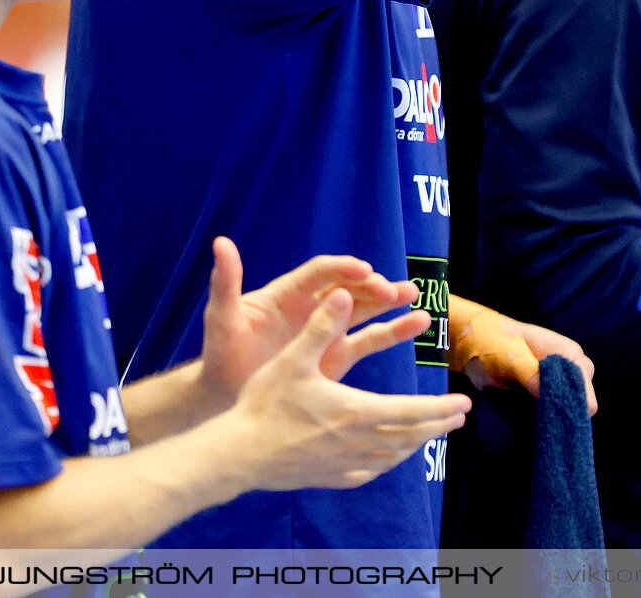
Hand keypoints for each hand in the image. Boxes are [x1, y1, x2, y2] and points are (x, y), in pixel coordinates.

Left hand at [199, 238, 424, 415]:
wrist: (227, 398)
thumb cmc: (222, 357)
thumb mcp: (222, 319)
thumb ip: (226, 282)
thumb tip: (221, 242)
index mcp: (287, 294)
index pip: (320, 273)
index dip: (342, 269)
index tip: (363, 270)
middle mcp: (311, 307)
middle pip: (348, 287)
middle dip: (371, 286)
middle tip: (392, 291)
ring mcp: (326, 330)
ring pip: (364, 308)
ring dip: (389, 300)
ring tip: (412, 295)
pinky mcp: (337, 355)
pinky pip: (370, 339)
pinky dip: (394, 330)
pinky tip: (418, 322)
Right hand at [219, 289, 470, 492]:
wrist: (238, 455)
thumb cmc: (264, 405)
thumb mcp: (293, 359)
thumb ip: (322, 326)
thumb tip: (344, 293)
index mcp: (355, 410)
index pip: (411, 411)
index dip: (440, 408)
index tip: (463, 404)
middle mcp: (356, 441)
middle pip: (409, 435)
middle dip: (437, 425)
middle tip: (459, 418)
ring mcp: (344, 463)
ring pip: (392, 456)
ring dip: (416, 443)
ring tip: (431, 434)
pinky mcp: (329, 477)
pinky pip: (368, 472)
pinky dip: (387, 462)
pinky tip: (387, 459)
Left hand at [448, 296, 597, 415]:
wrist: (473, 343)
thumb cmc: (493, 343)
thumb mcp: (510, 358)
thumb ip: (530, 374)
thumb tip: (548, 395)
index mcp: (570, 354)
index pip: (586, 393)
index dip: (571, 408)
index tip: (550, 419)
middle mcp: (570, 368)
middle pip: (580, 404)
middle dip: (563, 414)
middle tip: (538, 420)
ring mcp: (558, 379)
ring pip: (566, 408)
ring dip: (552, 417)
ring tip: (531, 420)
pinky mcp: (544, 389)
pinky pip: (552, 408)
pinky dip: (544, 416)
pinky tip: (529, 419)